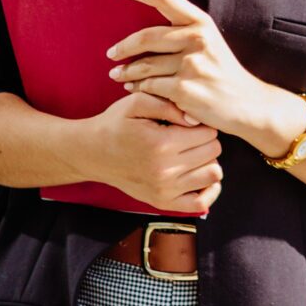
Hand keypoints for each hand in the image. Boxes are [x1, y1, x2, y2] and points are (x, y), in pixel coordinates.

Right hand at [73, 88, 223, 215]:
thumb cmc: (115, 124)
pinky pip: (201, 203)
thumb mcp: (136, 102)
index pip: (208, 132)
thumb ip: (168, 105)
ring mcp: (165, 190)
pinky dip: (207, 190)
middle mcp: (166, 170)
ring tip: (192, 153)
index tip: (188, 122)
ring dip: (208, 161)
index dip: (202, 123)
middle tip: (189, 135)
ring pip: (213, 174)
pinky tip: (196, 175)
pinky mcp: (163, 203)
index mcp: (161, 143)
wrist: (91, 153)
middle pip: (213, 152)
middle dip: (206, 140)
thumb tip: (195, 119)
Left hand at [103, 0, 300, 157]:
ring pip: (146, 64)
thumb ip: (182, 33)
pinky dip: (138, 88)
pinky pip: (150, 86)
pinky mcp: (185, 89)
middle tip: (110, 54)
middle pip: (147, 36)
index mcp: (201, 22)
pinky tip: (132, 89)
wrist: (247, 105)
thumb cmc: (222, 74)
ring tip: (117, 75)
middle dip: (123, 46)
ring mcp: (192, 64)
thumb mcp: (209, 43)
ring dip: (126, 71)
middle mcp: (197, 39)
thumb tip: (145, 32)